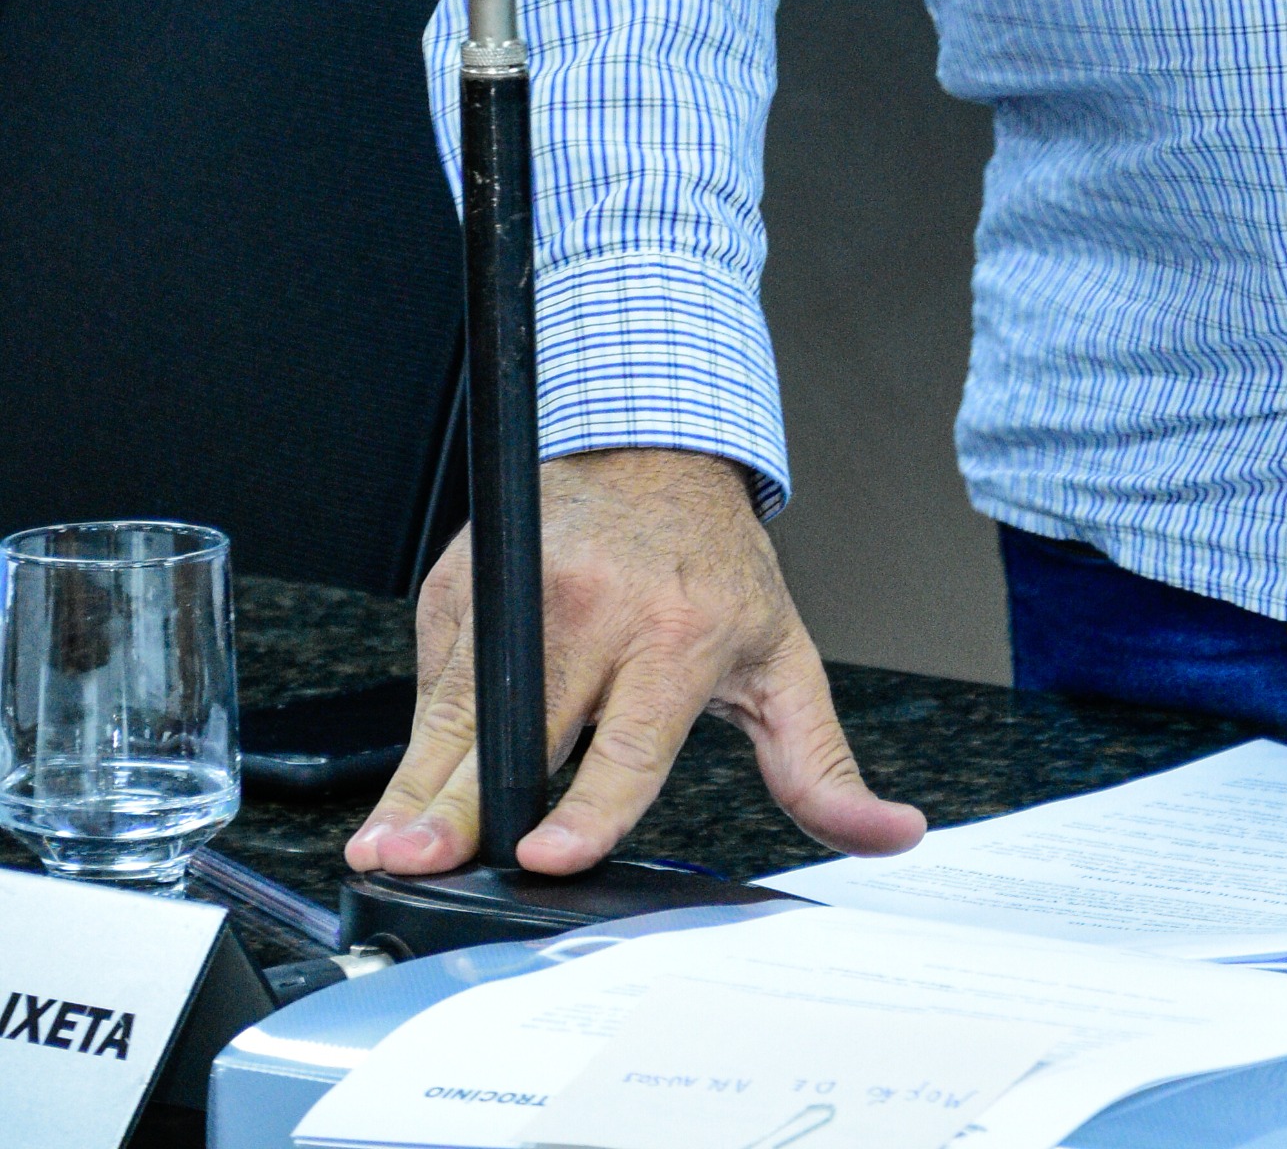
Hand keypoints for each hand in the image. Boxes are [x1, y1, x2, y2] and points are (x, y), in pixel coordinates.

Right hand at [345, 446, 924, 879]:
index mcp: (678, 633)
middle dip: (461, 804)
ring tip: (383, 845)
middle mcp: (594, 608)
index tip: (545, 852)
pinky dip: (425, 735)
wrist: (652, 439)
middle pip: (519, 731)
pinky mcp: (463, 580)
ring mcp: (520, 588)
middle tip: (416, 859)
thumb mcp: (782, 658)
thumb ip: (822, 764)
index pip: (628, 742)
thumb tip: (891, 835)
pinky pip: (432, 677)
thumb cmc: (712, 564)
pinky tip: (425, 775)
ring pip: (455, 709)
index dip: (587, 806)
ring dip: (415, 786)